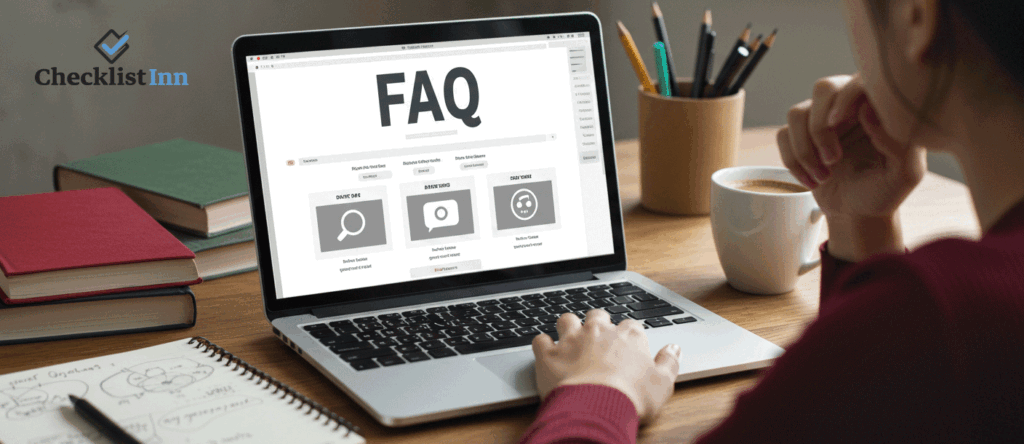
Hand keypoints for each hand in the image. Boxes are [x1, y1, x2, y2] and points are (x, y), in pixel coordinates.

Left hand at [531, 309, 680, 423]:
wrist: (596, 407)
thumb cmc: (631, 397)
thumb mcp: (662, 383)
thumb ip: (669, 362)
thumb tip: (674, 349)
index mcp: (628, 336)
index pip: (631, 325)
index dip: (629, 335)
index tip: (628, 346)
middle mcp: (599, 331)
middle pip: (597, 316)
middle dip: (597, 323)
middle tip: (598, 337)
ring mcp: (571, 340)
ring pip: (567, 319)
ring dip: (568, 326)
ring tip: (569, 338)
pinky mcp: (548, 354)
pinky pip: (540, 340)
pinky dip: (542, 344)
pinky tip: (545, 351)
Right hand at [778, 74, 925, 260]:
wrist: (858, 213)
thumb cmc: (886, 190)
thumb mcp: (905, 173)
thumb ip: (898, 142)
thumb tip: (869, 110)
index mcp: (878, 106)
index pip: (860, 80)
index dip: (845, 97)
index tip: (838, 124)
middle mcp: (850, 105)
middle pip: (824, 88)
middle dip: (820, 127)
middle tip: (832, 159)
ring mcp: (822, 119)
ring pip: (797, 112)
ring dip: (805, 149)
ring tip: (823, 176)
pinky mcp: (800, 136)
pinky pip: (783, 135)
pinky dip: (793, 161)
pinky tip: (812, 181)